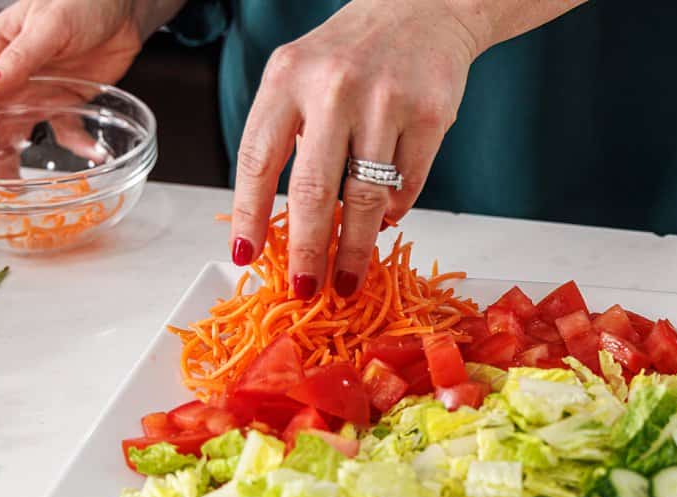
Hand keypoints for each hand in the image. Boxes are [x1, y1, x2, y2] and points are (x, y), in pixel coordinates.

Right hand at [0, 0, 166, 178]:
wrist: (123, 6)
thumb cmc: (80, 1)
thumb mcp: (46, 26)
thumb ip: (17, 59)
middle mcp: (11, 77)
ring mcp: (39, 92)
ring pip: (14, 133)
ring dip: (11, 162)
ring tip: (13, 191)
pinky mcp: (69, 101)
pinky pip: (66, 131)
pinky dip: (75, 145)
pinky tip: (89, 153)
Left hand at [229, 0, 483, 297]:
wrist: (422, 8)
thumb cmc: (352, 54)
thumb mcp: (301, 76)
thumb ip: (289, 135)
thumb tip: (286, 223)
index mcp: (286, 77)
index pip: (257, 159)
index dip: (249, 215)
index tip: (246, 256)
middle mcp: (333, 87)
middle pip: (312, 189)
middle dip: (307, 251)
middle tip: (306, 288)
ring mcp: (385, 100)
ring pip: (366, 197)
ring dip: (354, 249)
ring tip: (348, 279)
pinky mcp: (430, 114)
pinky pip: (408, 185)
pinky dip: (394, 211)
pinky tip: (385, 220)